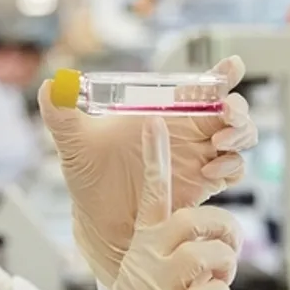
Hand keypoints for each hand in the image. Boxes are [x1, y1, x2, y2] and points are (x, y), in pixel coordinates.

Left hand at [39, 56, 256, 286]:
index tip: (232, 67)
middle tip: (227, 113)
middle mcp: (188, 132)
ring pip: (239, 138)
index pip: (201, 87)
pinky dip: (229, 167)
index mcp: (165, 112)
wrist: (99, 222)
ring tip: (219, 143)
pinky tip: (209, 172)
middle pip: (231, 111)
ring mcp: (200, 158)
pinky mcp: (204, 185)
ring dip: (239, 136)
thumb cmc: (90, 179)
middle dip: (237, 108)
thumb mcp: (74, 145)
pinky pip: (233, 171)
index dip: (222, 74)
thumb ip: (62, 115)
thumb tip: (50, 85)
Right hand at [66, 118, 240, 289]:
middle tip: (226, 244)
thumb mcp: (142, 268)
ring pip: (211, 254)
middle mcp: (148, 258)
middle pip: (194, 219)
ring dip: (225, 268)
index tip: (154, 122)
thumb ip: (163, 241)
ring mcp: (161, 285)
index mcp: (141, 242)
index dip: (153, 156)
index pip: (149, 192)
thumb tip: (193, 224)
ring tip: (217, 280)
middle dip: (222, 229)